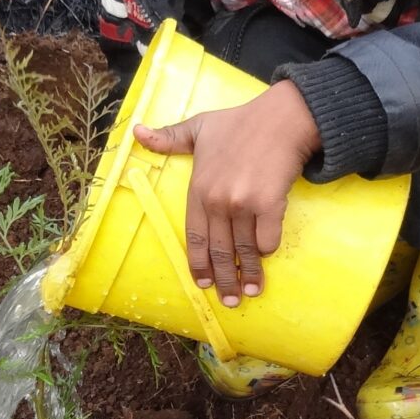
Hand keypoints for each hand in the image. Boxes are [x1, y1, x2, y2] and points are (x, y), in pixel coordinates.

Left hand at [134, 81, 320, 304]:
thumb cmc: (240, 122)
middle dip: (224, 280)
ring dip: (248, 275)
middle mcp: (217, 200)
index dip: (199, 263)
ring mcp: (243, 204)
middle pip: (219, 250)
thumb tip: (137, 132)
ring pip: (244, 250)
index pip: (195, 237)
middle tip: (229, 300)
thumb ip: (169, 137)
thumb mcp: (199, 127)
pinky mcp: (270, 204)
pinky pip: (267, 240)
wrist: (281, 118)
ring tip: (251, 291)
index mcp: (198, 188)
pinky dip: (267, 251)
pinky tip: (267, 260)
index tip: (203, 283)